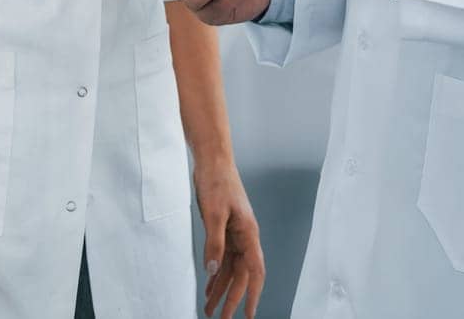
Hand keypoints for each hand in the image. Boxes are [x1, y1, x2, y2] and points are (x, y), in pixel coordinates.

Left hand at [194, 159, 264, 318]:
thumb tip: (212, 271)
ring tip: (209, 308)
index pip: (254, 272)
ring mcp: (235, 234)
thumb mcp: (213, 214)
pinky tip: (209, 286)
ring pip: (230, 269)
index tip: (248, 315)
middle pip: (241, 275)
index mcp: (248, 234)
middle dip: (231, 299)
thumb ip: (214, 243)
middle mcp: (245, 237)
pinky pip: (222, 258)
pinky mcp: (224, 230)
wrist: (213, 160)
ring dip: (221, 289)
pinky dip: (216, 274)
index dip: (252, 295)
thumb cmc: (217, 182)